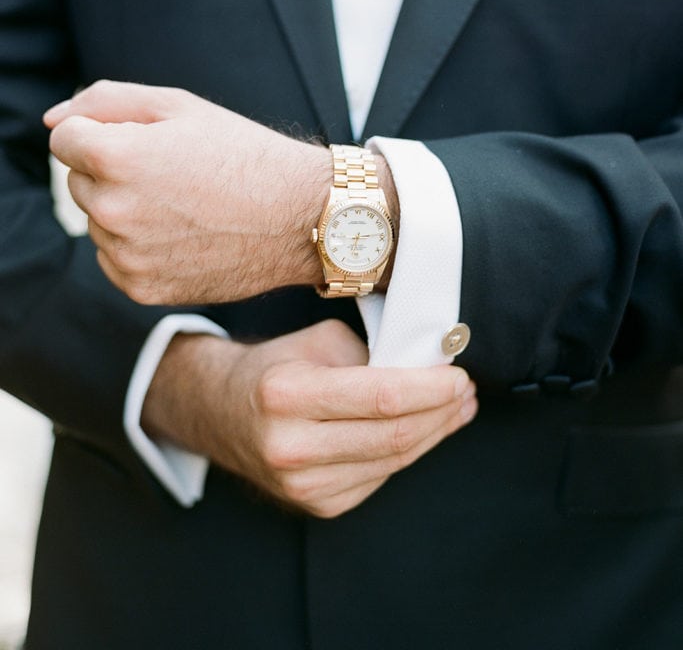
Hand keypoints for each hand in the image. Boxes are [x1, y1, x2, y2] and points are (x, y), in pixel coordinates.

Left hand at [44, 80, 337, 304]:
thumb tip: (51, 120)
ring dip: (124, 209)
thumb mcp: (178, 106)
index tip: (144, 141)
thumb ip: (104, 101)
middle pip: (79, 181)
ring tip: (184, 204)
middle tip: (173, 172)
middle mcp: (113, 210)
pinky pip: (113, 258)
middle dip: (112, 171)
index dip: (104, 133)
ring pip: (97, 221)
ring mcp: (126, 255)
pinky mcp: (142, 288)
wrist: (299, 217)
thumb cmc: (241, 153)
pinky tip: (183, 234)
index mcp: (117, 157)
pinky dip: (137, 245)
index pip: (64, 139)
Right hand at [143, 320, 477, 518]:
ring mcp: (302, 484)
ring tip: (458, 408)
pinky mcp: (318, 504)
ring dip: (435, 433)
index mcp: (286, 395)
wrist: (223, 412)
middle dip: (442, 411)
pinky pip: (381, 475)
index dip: (430, 389)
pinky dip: (409, 450)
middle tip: (466, 390)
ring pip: (394, 460)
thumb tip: (431, 366)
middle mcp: (290, 447)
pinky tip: (425, 429)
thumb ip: (371, 353)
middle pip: (393, 435)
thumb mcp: (317, 341)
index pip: (380, 397)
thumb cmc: (276, 366)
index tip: (460, 375)